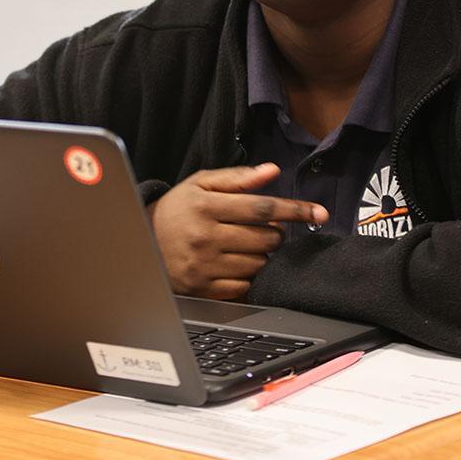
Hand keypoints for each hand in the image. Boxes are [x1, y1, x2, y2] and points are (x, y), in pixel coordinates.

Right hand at [146, 163, 328, 299]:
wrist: (141, 241)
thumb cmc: (178, 209)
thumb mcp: (201, 184)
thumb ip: (238, 178)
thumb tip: (272, 171)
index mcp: (206, 206)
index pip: (262, 207)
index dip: (295, 210)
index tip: (319, 213)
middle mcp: (205, 236)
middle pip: (265, 237)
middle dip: (274, 233)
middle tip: (261, 228)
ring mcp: (204, 265)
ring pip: (259, 262)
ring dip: (262, 254)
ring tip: (243, 245)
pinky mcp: (203, 288)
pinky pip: (245, 285)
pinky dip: (249, 275)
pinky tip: (236, 263)